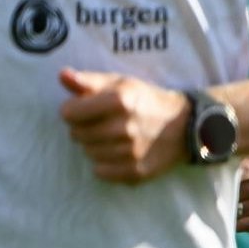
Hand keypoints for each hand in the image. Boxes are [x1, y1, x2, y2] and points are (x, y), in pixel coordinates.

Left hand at [56, 68, 190, 183]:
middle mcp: (124, 127)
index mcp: (119, 100)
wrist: (185, 126)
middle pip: (76, 135)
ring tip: (113, 136)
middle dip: (83, 127)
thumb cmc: (145, 100)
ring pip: (88, 153)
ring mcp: (131, 152)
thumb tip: (63, 75)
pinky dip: (105, 163)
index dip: (72, 110)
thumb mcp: (120, 83)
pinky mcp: (136, 172)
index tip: (83, 108)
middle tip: (102, 123)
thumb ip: (88, 81)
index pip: (69, 113)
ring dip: (94, 145)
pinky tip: (119, 152)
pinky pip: (100, 172)